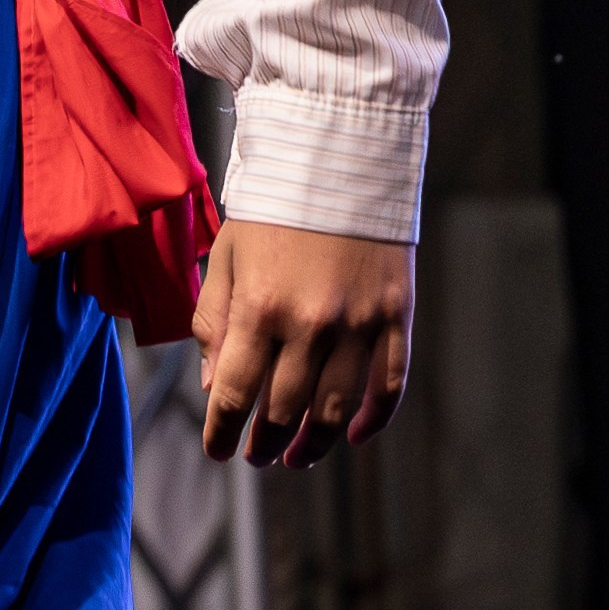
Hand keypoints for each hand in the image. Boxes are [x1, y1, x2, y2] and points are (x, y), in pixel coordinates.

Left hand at [193, 217, 414, 466]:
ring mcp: (359, 323)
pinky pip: (390, 385)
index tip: (219, 451)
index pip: (234, 393)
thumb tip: (212, 385)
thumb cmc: (272, 203)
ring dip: (315, 444)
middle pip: (285, 411)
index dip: (222, 431)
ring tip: (298, 457)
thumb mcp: (227, 253)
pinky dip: (375, 419)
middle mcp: (310, 323)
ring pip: (337, 410)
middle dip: (265, 443)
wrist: (338, 153)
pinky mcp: (396, 315)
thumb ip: (215, 319)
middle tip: (257, 456)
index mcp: (260, 306)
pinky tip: (357, 435)